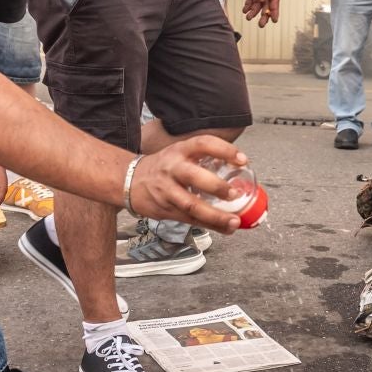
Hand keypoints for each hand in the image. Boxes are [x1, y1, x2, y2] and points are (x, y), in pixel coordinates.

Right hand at [129, 136, 250, 230]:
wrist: (128, 180)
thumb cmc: (162, 167)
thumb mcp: (179, 154)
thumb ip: (203, 159)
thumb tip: (238, 168)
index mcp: (180, 151)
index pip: (203, 144)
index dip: (225, 150)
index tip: (243, 160)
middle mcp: (172, 168)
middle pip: (194, 177)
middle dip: (217, 186)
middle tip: (235, 194)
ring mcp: (167, 190)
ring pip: (192, 205)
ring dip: (215, 215)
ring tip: (234, 221)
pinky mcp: (165, 209)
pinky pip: (190, 220)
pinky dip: (210, 225)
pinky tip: (225, 227)